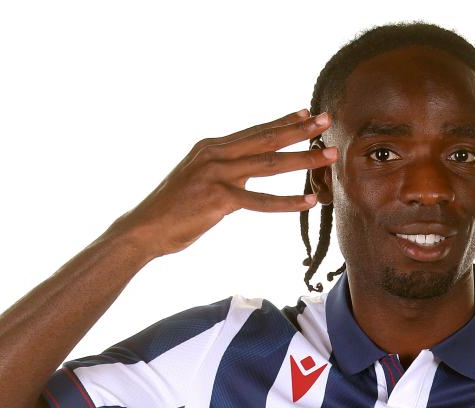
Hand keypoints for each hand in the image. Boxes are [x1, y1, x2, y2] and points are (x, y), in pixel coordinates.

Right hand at [111, 108, 335, 258]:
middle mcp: (214, 154)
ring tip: (329, 155)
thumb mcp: (198, 181)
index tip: (305, 113)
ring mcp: (216, 175)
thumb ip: (223, 173)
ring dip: (302, 159)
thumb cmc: (173, 210)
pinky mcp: (218, 199)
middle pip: (265, 138)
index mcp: (211, 148)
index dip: (281, 121)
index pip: (253, 131)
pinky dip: (287, 202)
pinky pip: (260, 201)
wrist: (145, 228)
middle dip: (299, 129)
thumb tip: (245, 175)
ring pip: (268, 164)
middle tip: (327, 120)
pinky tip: (309, 201)